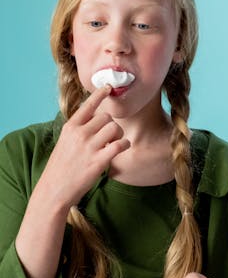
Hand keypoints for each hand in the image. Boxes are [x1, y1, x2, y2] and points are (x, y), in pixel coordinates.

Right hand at [41, 85, 129, 210]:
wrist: (54, 190)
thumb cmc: (60, 168)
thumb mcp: (64, 143)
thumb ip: (78, 131)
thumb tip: (94, 121)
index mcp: (70, 127)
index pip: (88, 105)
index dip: (99, 94)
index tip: (108, 87)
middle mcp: (79, 134)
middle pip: (106, 117)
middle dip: (111, 125)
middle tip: (110, 136)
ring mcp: (89, 147)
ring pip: (114, 128)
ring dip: (119, 135)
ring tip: (114, 143)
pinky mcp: (99, 161)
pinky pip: (120, 144)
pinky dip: (124, 145)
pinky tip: (120, 149)